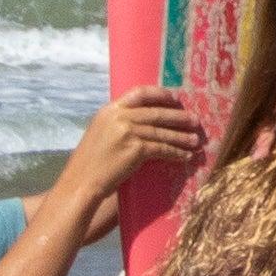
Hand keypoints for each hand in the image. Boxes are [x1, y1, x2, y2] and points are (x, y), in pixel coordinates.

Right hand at [57, 87, 205, 238]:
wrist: (81, 183)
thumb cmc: (89, 164)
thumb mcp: (100, 133)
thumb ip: (117, 123)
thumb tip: (142, 122)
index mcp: (109, 110)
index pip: (139, 93)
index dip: (160, 94)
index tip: (175, 98)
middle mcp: (119, 117)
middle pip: (156, 113)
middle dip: (178, 116)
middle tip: (195, 120)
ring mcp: (127, 132)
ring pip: (161, 131)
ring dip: (181, 137)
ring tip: (195, 141)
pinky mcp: (135, 149)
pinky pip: (162, 148)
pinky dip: (176, 152)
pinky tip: (185, 156)